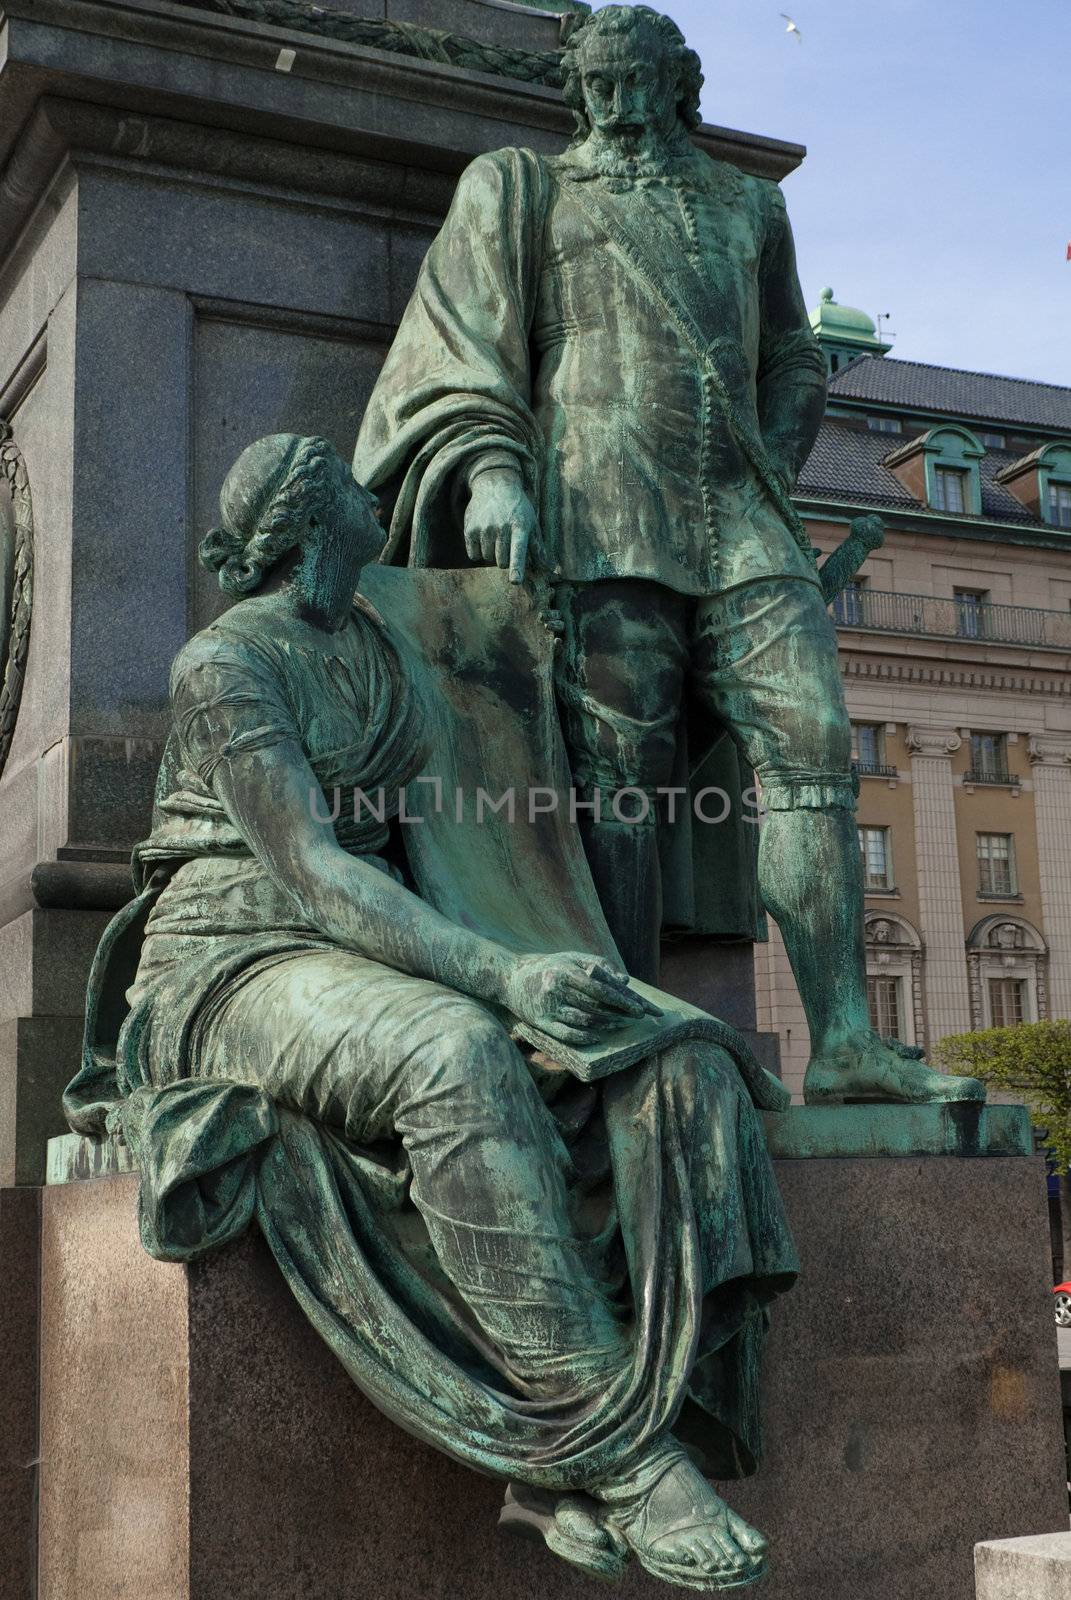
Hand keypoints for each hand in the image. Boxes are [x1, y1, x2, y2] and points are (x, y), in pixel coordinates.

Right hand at [464, 470, 546, 583]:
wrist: (494, 484)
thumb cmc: (517, 508)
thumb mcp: (531, 522)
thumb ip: (537, 546)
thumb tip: (548, 567)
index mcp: (520, 527)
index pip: (518, 551)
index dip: (516, 568)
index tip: (515, 581)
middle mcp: (501, 527)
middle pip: (502, 562)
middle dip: (505, 560)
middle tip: (506, 544)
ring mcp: (484, 528)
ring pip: (487, 559)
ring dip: (492, 554)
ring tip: (495, 538)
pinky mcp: (470, 529)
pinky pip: (474, 555)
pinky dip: (478, 552)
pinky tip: (483, 538)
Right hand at [502, 952, 660, 1045]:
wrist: (509, 978)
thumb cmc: (548, 966)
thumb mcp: (571, 958)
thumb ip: (599, 965)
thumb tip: (625, 982)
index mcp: (565, 971)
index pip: (600, 988)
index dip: (623, 1000)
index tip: (642, 1009)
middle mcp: (556, 989)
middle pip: (596, 1005)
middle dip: (621, 1012)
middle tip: (639, 1018)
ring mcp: (548, 1008)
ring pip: (584, 1020)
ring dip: (607, 1025)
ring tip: (622, 1025)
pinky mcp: (541, 1023)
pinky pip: (567, 1034)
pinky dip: (585, 1037)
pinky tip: (598, 1037)